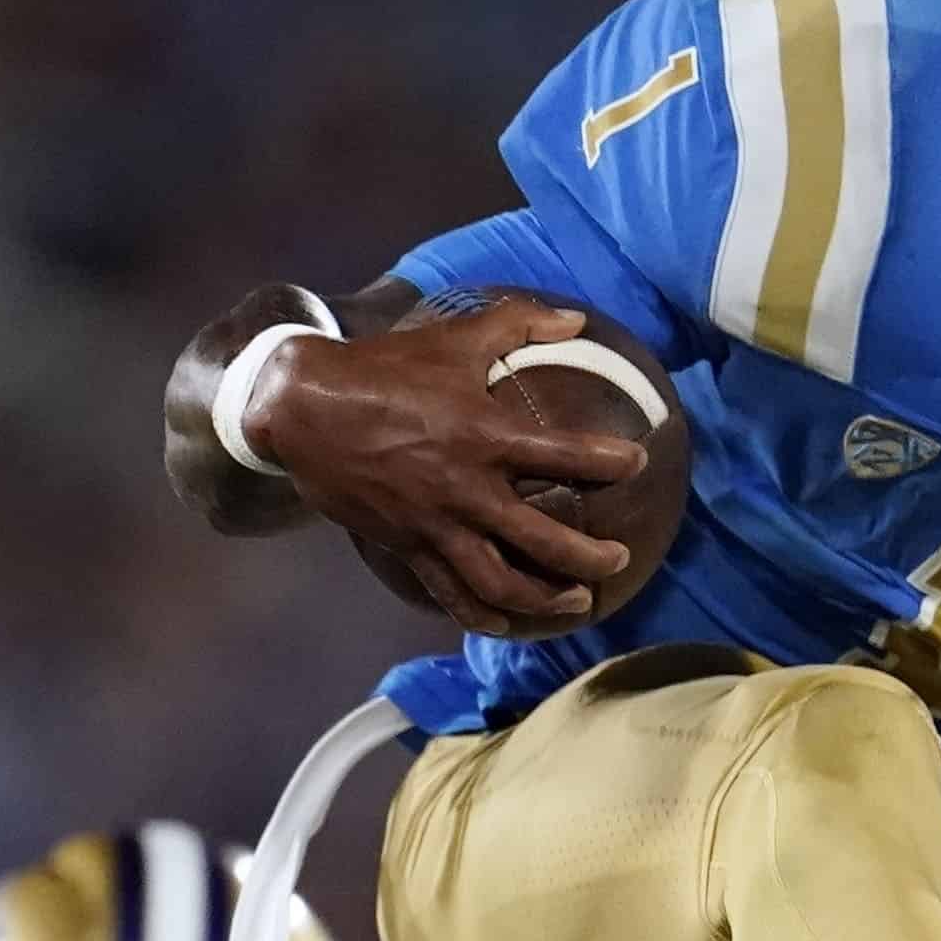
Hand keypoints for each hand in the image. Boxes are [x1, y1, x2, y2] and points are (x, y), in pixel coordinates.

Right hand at [213, 298, 648, 634]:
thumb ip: (519, 323)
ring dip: (545, 599)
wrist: (303, 409)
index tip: (637, 464)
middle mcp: (466, 490)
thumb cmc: (383, 369)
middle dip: (589, 558)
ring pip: (501, 583)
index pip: (565, 456)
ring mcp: (436, 526)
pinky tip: (505, 622)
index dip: (609, 462)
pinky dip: (482, 614)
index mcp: (484, 436)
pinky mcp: (408, 546)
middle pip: (543, 541)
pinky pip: (450, 594)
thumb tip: (574, 318)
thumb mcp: (454, 337)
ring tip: (577, 602)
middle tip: (618, 560)